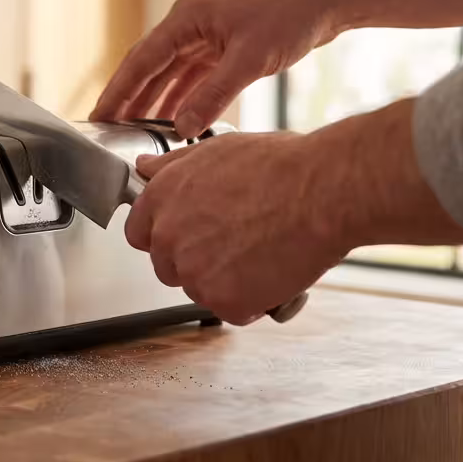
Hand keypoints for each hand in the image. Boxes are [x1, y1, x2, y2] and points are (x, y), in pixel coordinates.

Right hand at [91, 0, 343, 137]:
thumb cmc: (292, 14)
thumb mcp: (249, 60)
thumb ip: (212, 96)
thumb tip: (182, 127)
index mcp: (187, 18)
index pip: (141, 59)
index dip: (118, 90)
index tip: (100, 115)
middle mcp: (191, 23)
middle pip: (150, 65)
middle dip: (129, 97)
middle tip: (109, 128)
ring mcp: (209, 32)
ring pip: (172, 72)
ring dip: (156, 99)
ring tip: (137, 130)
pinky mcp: (226, 43)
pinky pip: (195, 73)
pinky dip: (185, 95)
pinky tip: (177, 118)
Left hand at [124, 132, 349, 324]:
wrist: (324, 191)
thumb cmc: (282, 166)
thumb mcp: (217, 150)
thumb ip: (173, 166)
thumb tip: (146, 168)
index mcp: (162, 197)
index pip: (138, 234)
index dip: (166, 238)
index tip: (189, 238)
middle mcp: (169, 236)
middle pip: (168, 267)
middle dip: (197, 262)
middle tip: (236, 246)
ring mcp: (193, 271)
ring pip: (199, 291)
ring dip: (225, 283)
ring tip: (261, 254)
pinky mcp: (223, 300)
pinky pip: (231, 311)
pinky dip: (252, 303)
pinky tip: (272, 276)